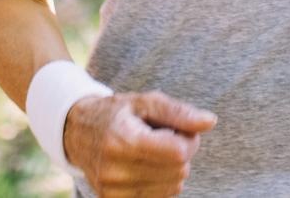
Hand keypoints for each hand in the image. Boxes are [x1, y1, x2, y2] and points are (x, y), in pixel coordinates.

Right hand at [64, 90, 216, 196]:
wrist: (79, 133)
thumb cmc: (118, 114)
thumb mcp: (147, 102)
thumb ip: (180, 112)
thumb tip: (210, 122)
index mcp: (124, 141)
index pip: (179, 153)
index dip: (188, 139)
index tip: (178, 129)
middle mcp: (115, 170)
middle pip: (179, 171)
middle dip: (181, 153)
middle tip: (164, 137)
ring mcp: (113, 190)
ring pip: (173, 187)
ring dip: (172, 169)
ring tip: (153, 151)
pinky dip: (162, 182)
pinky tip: (148, 166)